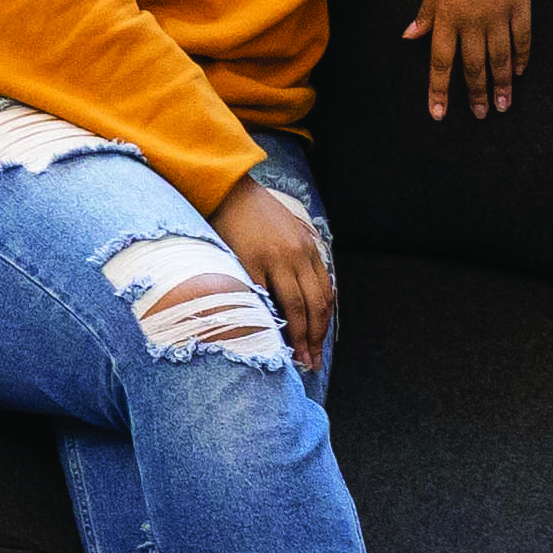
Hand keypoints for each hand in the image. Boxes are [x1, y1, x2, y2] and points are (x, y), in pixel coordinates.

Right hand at [218, 175, 337, 374]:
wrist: (228, 190)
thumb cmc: (253, 214)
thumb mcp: (286, 233)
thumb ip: (296, 261)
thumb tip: (300, 298)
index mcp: (307, 249)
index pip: (324, 295)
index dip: (323, 324)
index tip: (318, 346)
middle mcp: (297, 255)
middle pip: (315, 304)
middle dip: (315, 337)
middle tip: (311, 362)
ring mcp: (275, 258)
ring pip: (295, 306)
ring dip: (298, 336)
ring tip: (296, 357)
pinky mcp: (250, 261)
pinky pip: (264, 297)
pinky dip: (269, 319)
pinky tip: (268, 336)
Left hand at [412, 0, 539, 118]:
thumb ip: (426, 11)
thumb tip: (410, 37)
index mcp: (447, 13)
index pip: (440, 61)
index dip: (439, 90)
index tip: (438, 114)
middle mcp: (473, 18)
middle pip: (473, 66)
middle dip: (475, 94)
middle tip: (479, 115)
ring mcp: (500, 12)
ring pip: (500, 58)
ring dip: (500, 85)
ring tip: (502, 106)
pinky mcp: (521, 3)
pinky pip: (523, 38)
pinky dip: (521, 57)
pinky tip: (518, 72)